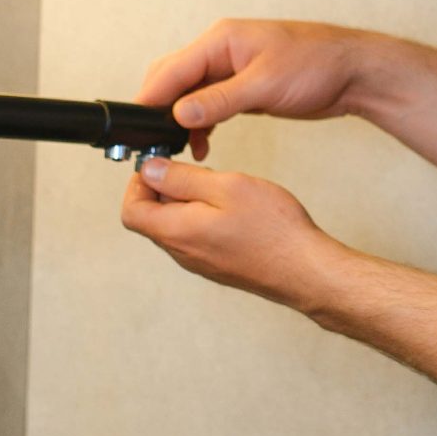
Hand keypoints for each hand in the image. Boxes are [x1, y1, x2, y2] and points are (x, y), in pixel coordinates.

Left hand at [120, 156, 336, 306]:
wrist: (305, 270)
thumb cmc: (273, 230)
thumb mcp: (226, 186)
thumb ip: (182, 178)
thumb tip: (149, 170)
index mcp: (176, 232)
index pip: (132, 211)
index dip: (139, 183)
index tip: (160, 165)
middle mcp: (182, 252)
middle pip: (151, 219)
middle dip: (164, 189)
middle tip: (195, 171)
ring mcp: (199, 263)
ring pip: (175, 227)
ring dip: (186, 202)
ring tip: (218, 188)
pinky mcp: (216, 266)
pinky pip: (195, 237)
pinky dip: (202, 217)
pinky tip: (230, 207)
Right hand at [135, 19, 371, 160]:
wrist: (355, 72)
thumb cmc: (317, 66)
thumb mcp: (265, 85)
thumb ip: (220, 100)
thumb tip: (178, 113)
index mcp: (221, 41)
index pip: (171, 70)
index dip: (149, 99)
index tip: (135, 128)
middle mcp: (221, 51)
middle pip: (173, 80)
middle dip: (159, 110)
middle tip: (150, 145)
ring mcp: (232, 69)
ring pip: (189, 94)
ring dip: (180, 121)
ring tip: (177, 151)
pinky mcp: (243, 87)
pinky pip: (209, 104)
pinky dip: (201, 123)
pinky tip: (201, 145)